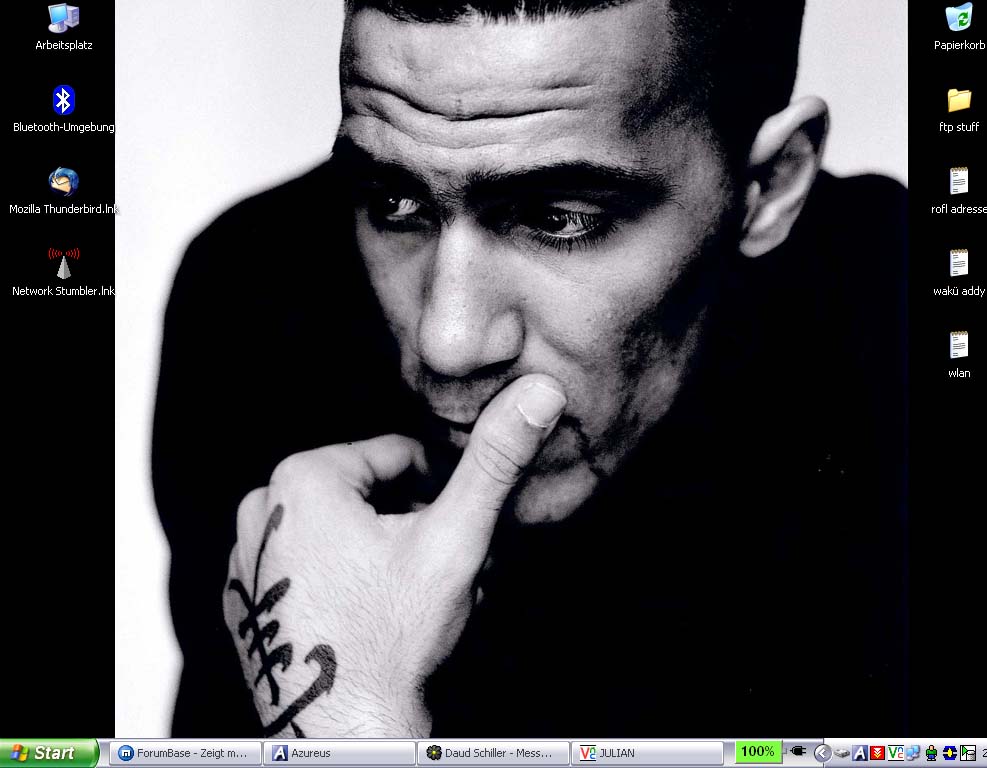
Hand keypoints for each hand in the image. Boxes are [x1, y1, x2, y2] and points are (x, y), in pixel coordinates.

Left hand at [223, 374, 565, 736]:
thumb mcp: (453, 539)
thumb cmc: (392, 637)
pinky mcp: (244, 600)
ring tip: (405, 595)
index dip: (439, 491)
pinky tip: (365, 613)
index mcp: (301, 478)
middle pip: (366, 493)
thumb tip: (537, 392)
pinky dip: (338, 577)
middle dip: (408, 523)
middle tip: (435, 570)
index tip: (449, 533)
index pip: (397, 456)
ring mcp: (244, 558)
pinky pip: (304, 564)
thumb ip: (495, 461)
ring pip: (337, 528)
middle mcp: (259, 509)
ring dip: (377, 550)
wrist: (346, 730)